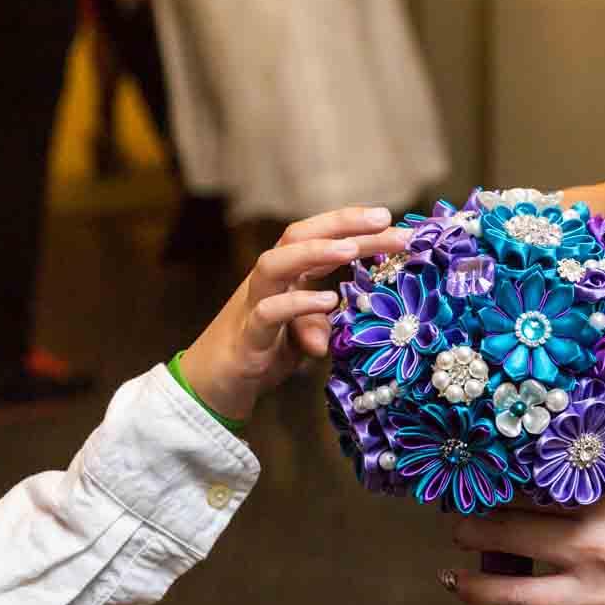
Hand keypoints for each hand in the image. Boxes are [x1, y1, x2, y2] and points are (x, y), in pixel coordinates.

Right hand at [180, 206, 410, 422]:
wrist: (212, 385)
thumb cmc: (261, 351)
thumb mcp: (301, 336)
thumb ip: (321, 326)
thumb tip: (333, 336)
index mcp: (286, 274)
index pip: (319, 237)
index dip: (352, 224)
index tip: (392, 220)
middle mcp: (268, 281)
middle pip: (298, 235)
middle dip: (341, 223)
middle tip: (385, 220)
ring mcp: (253, 304)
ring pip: (275, 264)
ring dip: (313, 252)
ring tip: (350, 249)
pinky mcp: (247, 336)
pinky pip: (268, 312)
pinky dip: (297, 304)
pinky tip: (328, 302)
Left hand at [444, 491, 604, 604]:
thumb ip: (590, 494)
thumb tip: (529, 487)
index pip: (529, 493)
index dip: (491, 491)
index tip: (470, 487)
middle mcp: (598, 549)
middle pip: (509, 537)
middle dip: (470, 534)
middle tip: (455, 530)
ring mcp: (599, 598)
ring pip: (513, 597)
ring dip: (471, 589)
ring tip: (453, 579)